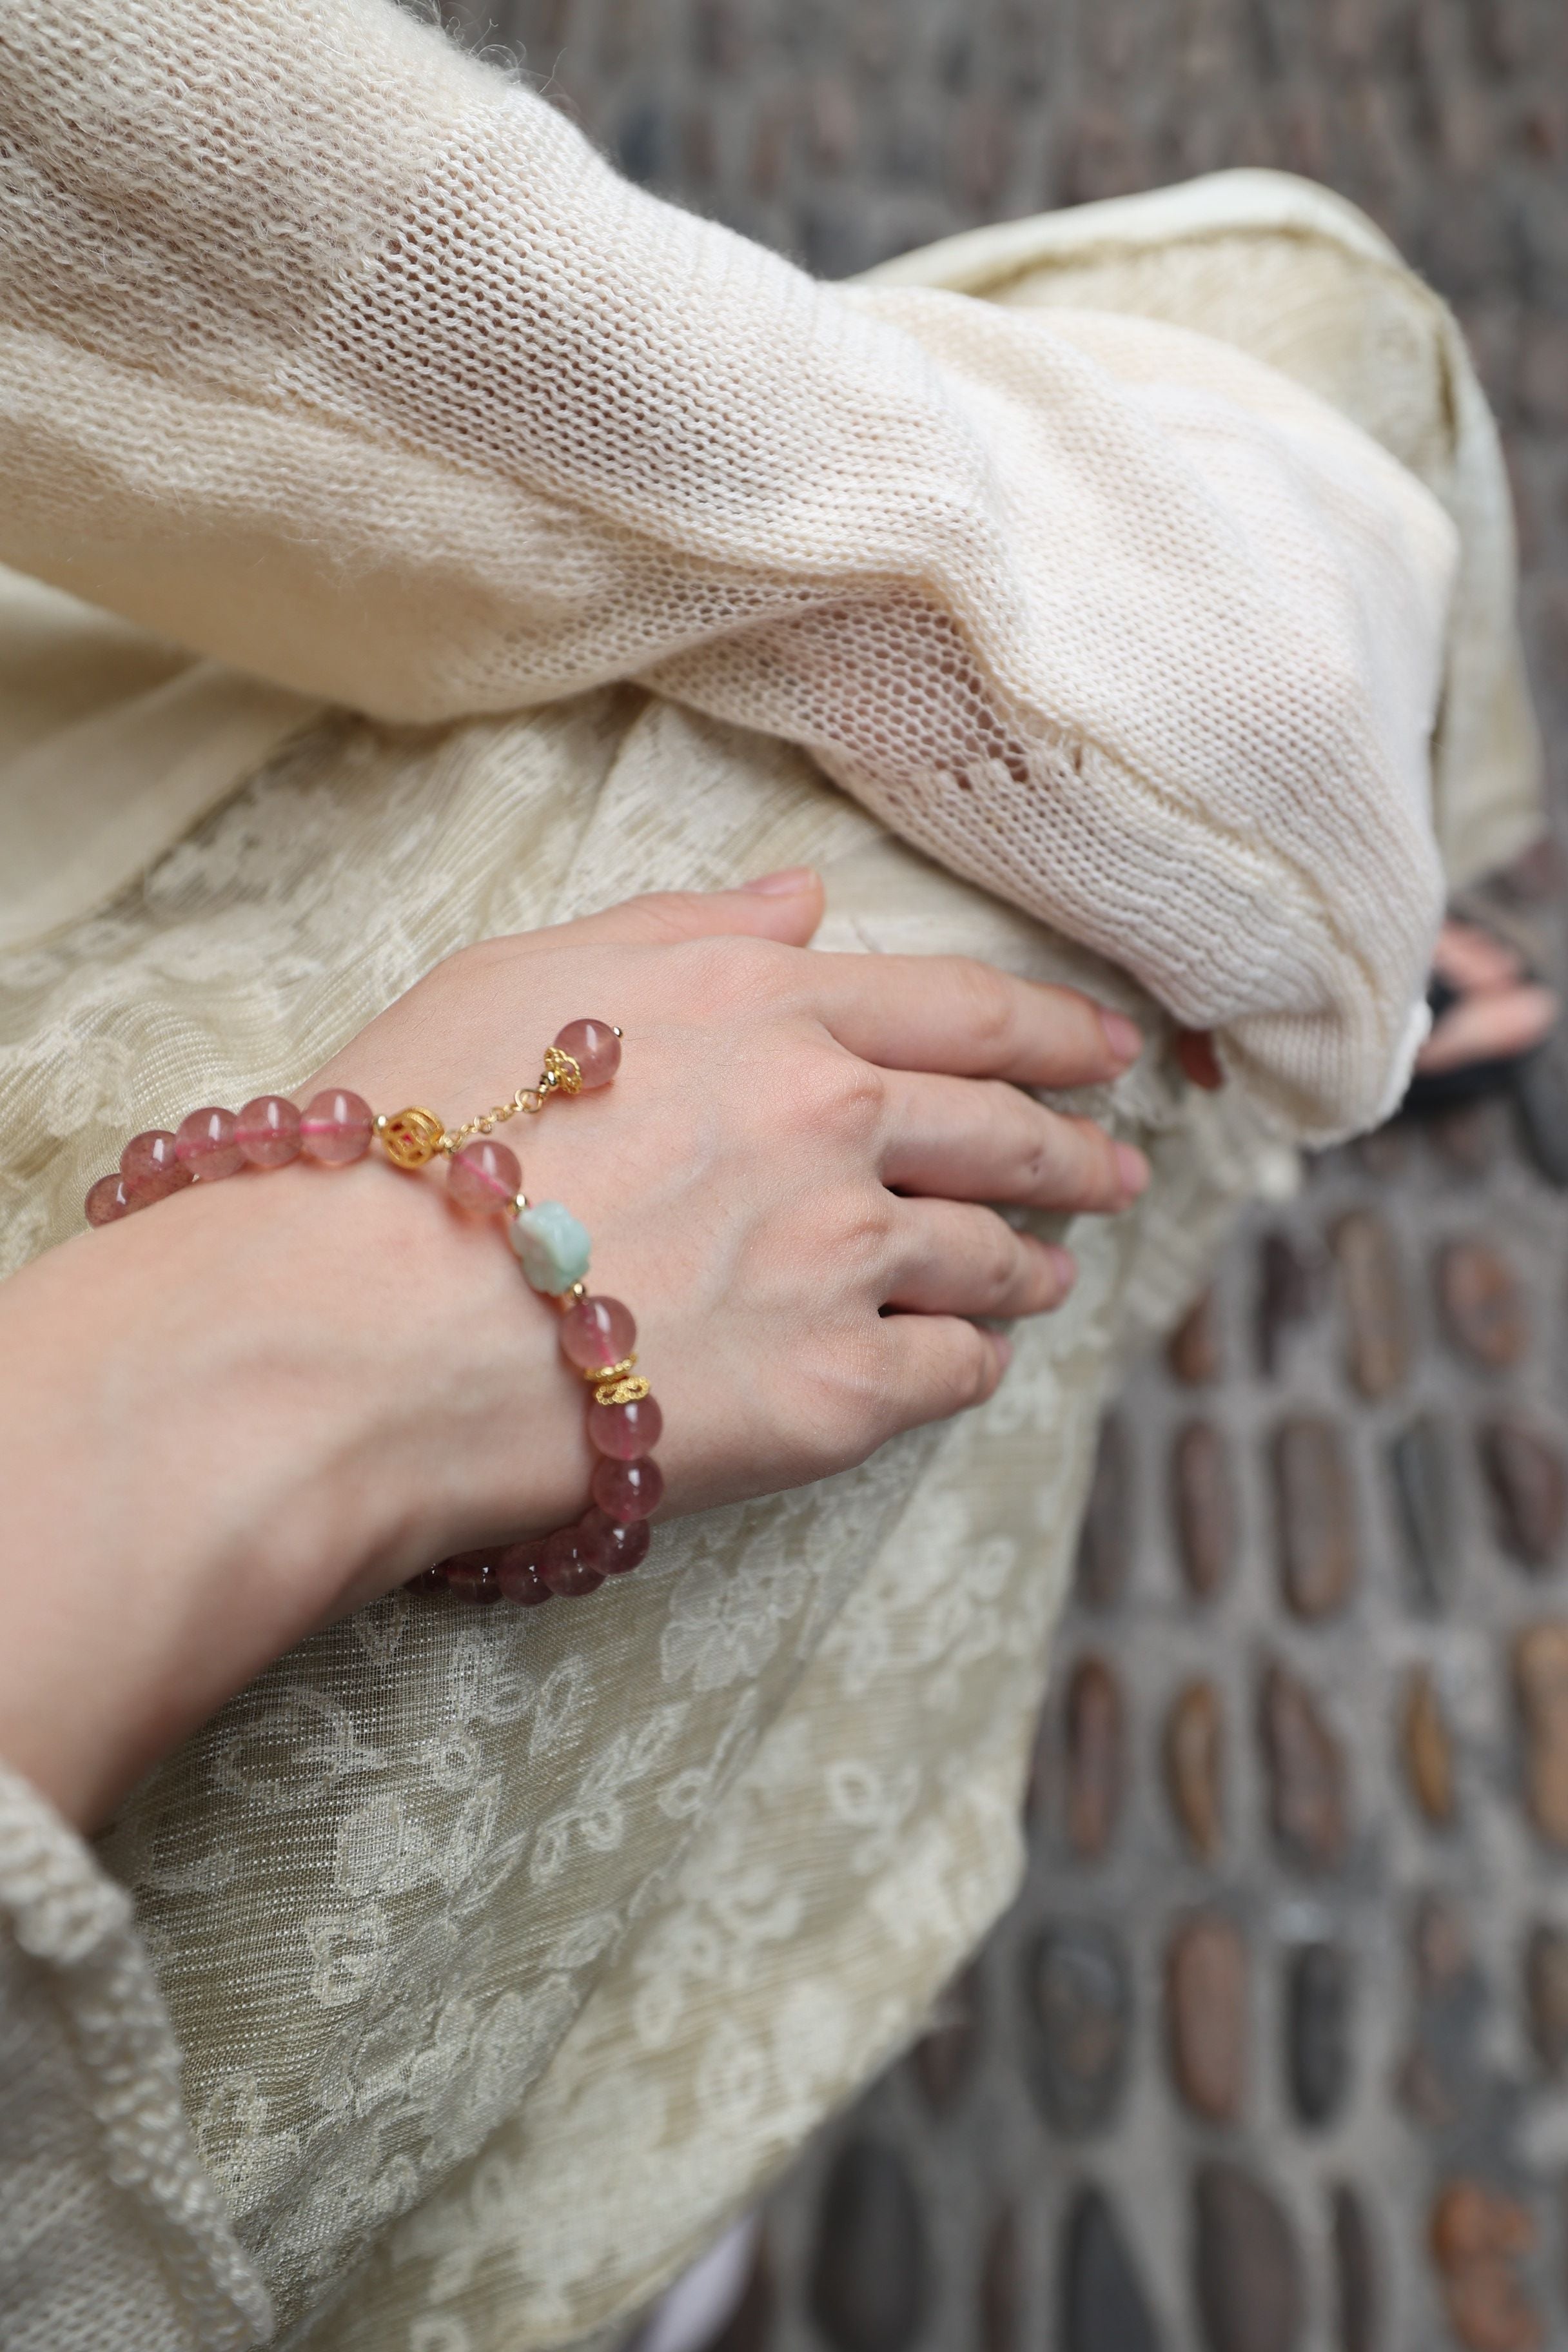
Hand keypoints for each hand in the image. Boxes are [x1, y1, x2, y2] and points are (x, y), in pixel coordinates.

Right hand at [0, 869, 1145, 1825]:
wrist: (366, 1323)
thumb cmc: (410, 1139)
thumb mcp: (526, 975)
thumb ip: (684, 927)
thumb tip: (800, 900)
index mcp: (768, 1009)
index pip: (964, 1011)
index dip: (1054, 1031)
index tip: (1110, 1052)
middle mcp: (834, 1122)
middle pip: (1003, 1133)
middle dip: (1077, 1151)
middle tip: (1119, 1169)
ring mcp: (845, 1261)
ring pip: (991, 1259)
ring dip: (1034, 1264)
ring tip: (1051, 1277)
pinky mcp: (836, 1393)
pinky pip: (950, 1374)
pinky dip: (974, 1363)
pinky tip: (971, 1365)